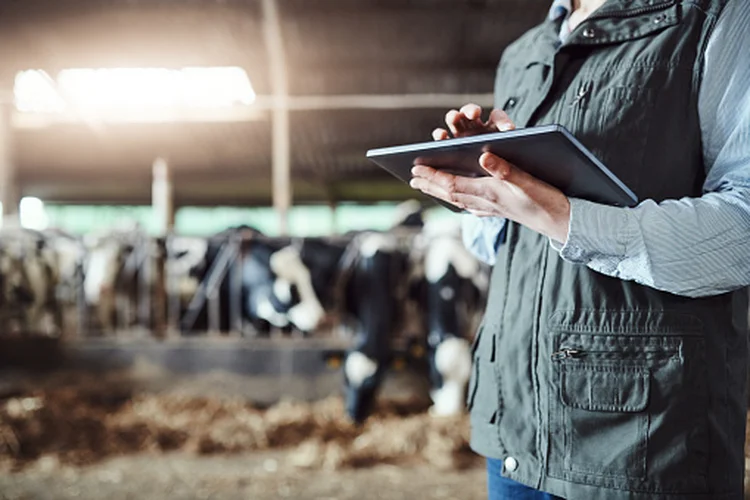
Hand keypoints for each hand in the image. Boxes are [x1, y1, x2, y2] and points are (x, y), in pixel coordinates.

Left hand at [411, 104, 570, 242]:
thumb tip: (483, 155)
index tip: (415, 169)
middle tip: (412, 179)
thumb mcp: (528, 180)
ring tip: (427, 187)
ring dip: (440, 193)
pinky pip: (472, 205)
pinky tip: (459, 201)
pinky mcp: (500, 211)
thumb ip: (505, 168)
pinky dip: (460, 200)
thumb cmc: (546, 200)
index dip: (433, 176)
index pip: (452, 184)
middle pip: (450, 194)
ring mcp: (492, 209)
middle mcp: (486, 203)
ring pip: (459, 200)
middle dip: (430, 185)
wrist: (561, 222)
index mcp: (489, 193)